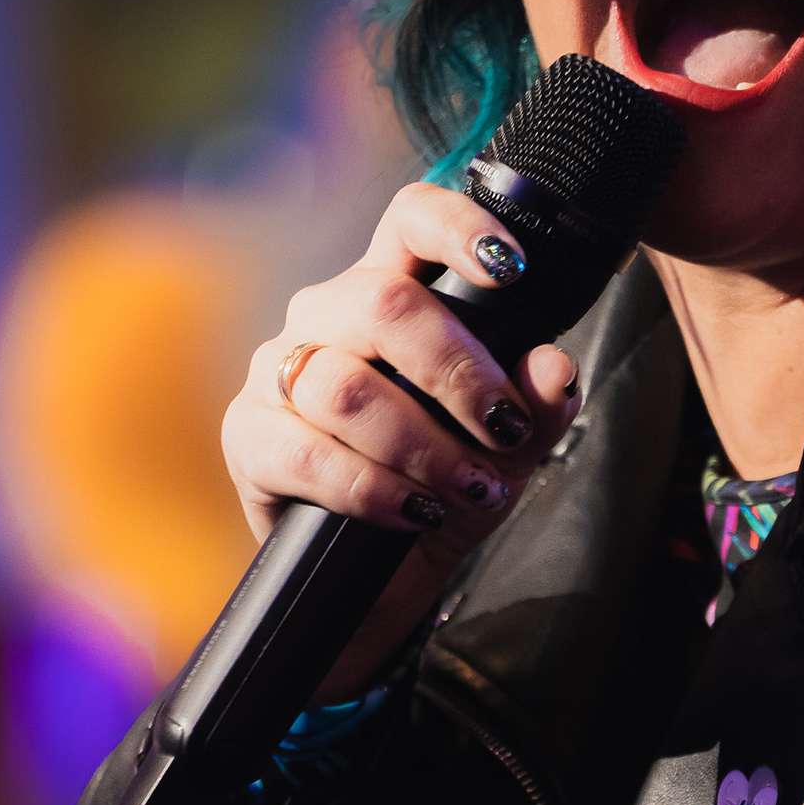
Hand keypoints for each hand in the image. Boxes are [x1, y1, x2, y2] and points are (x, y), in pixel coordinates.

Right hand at [222, 182, 580, 695]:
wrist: (377, 581)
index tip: (509, 266)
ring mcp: (278, 374)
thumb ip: (536, 409)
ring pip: (344, 385)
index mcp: (390, 296)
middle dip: (457, 371)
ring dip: (421, 445)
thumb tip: (553, 369)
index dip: (457, 226)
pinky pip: (308, 454)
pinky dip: (374, 489)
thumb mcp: (503, 454)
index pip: (410, 222)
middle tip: (504, 426)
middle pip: (381, 303)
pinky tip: (413, 512)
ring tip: (468, 486)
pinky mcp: (250, 438)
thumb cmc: (438, 491)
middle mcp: (326, 318)